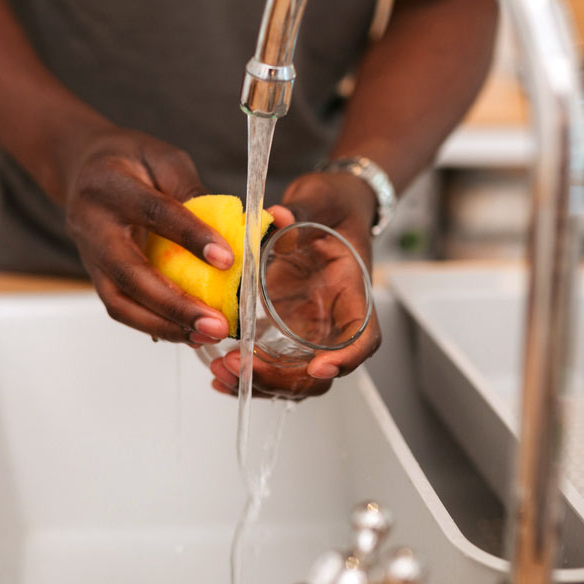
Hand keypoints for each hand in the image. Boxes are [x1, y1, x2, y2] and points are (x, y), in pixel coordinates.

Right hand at [64, 128, 234, 344]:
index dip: (191, 237)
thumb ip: (193, 191)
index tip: (228, 260)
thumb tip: (236, 230)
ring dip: (165, 325)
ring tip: (205, 335)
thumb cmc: (130, 161)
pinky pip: (121, 308)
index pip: (155, 213)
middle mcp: (93, 226)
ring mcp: (89, 257)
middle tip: (217, 323)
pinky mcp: (96, 277)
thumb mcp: (164, 159)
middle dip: (175, 305)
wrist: (82, 170)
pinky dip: (154, 325)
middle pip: (130, 273)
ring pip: (120, 302)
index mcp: (111, 186)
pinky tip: (187, 333)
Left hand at [207, 171, 380, 399]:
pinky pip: (270, 365)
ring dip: (258, 383)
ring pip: (292, 379)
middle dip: (281, 379)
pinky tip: (219, 376)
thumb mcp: (321, 201)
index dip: (346, 358)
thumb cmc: (333, 207)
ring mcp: (307, 331)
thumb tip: (278, 217)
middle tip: (240, 365)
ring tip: (221, 371)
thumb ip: (301, 211)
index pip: (364, 338)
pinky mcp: (283, 331)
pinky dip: (247, 377)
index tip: (320, 366)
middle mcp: (332, 322)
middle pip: (319, 373)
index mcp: (352, 294)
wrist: (326, 209)